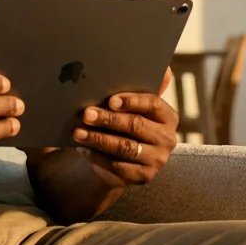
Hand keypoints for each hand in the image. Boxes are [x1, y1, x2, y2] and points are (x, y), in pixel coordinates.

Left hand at [71, 67, 177, 186]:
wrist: (123, 157)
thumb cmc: (126, 122)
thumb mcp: (132, 107)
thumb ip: (139, 88)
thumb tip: (162, 68)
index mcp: (168, 116)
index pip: (153, 104)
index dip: (132, 101)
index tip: (111, 100)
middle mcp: (167, 139)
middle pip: (136, 126)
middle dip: (108, 119)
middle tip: (86, 114)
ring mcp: (156, 160)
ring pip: (124, 147)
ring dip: (98, 138)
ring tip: (77, 131)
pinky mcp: (143, 177)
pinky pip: (117, 166)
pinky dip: (96, 157)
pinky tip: (82, 148)